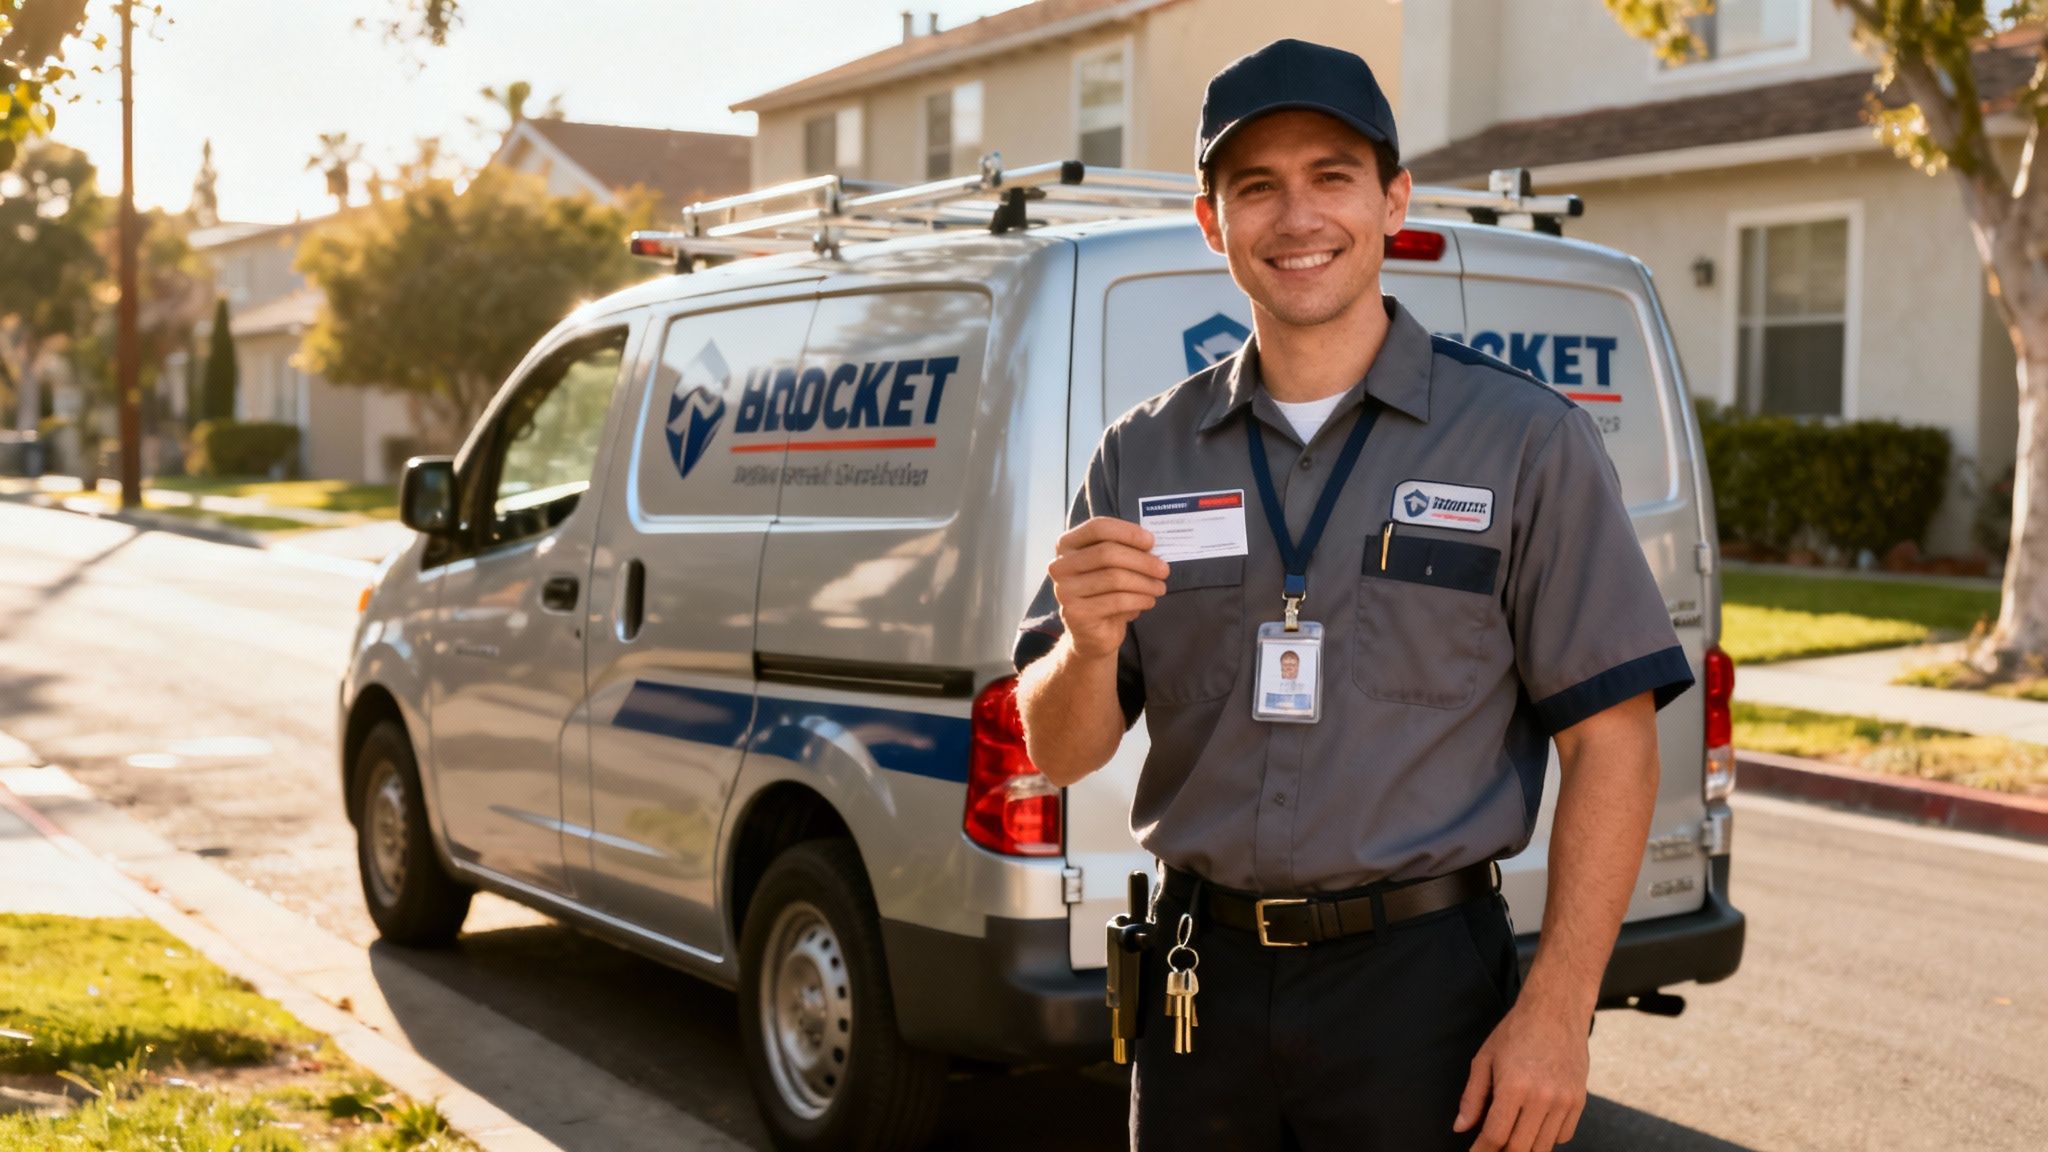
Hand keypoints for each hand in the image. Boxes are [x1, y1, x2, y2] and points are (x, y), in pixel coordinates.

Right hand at [1047, 516, 1169, 659]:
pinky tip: (1150, 601)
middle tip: (1164, 570)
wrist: (1091, 633)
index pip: (1098, 528)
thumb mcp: (1112, 566)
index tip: (1151, 542)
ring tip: (1160, 587)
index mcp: (1067, 545)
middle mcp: (1060, 565)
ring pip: (1114, 578)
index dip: (1128, 532)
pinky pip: (1117, 601)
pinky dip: (1139, 599)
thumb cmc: (1104, 592)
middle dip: (1142, 561)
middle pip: (1107, 553)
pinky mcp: (1076, 613)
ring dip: (1145, 583)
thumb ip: (1124, 550)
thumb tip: (1150, 544)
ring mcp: (1064, 590)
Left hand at [1453, 998, 1588, 1151]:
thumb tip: (1461, 1127)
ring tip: (1510, 1137)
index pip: (1495, 1135)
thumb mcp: (1485, 1059)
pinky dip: (1546, 1139)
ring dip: (1524, 1147)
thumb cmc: (1516, 1032)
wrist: (1556, 1011)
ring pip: (1542, 1147)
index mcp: (1514, 1086)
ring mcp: (1564, 1101)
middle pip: (1520, 1148)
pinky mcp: (1579, 1101)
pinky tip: (1533, 1126)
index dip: (1481, 1151)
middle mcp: (1542, 1097)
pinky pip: (1563, 1137)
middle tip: (1490, 1147)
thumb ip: (1472, 1097)